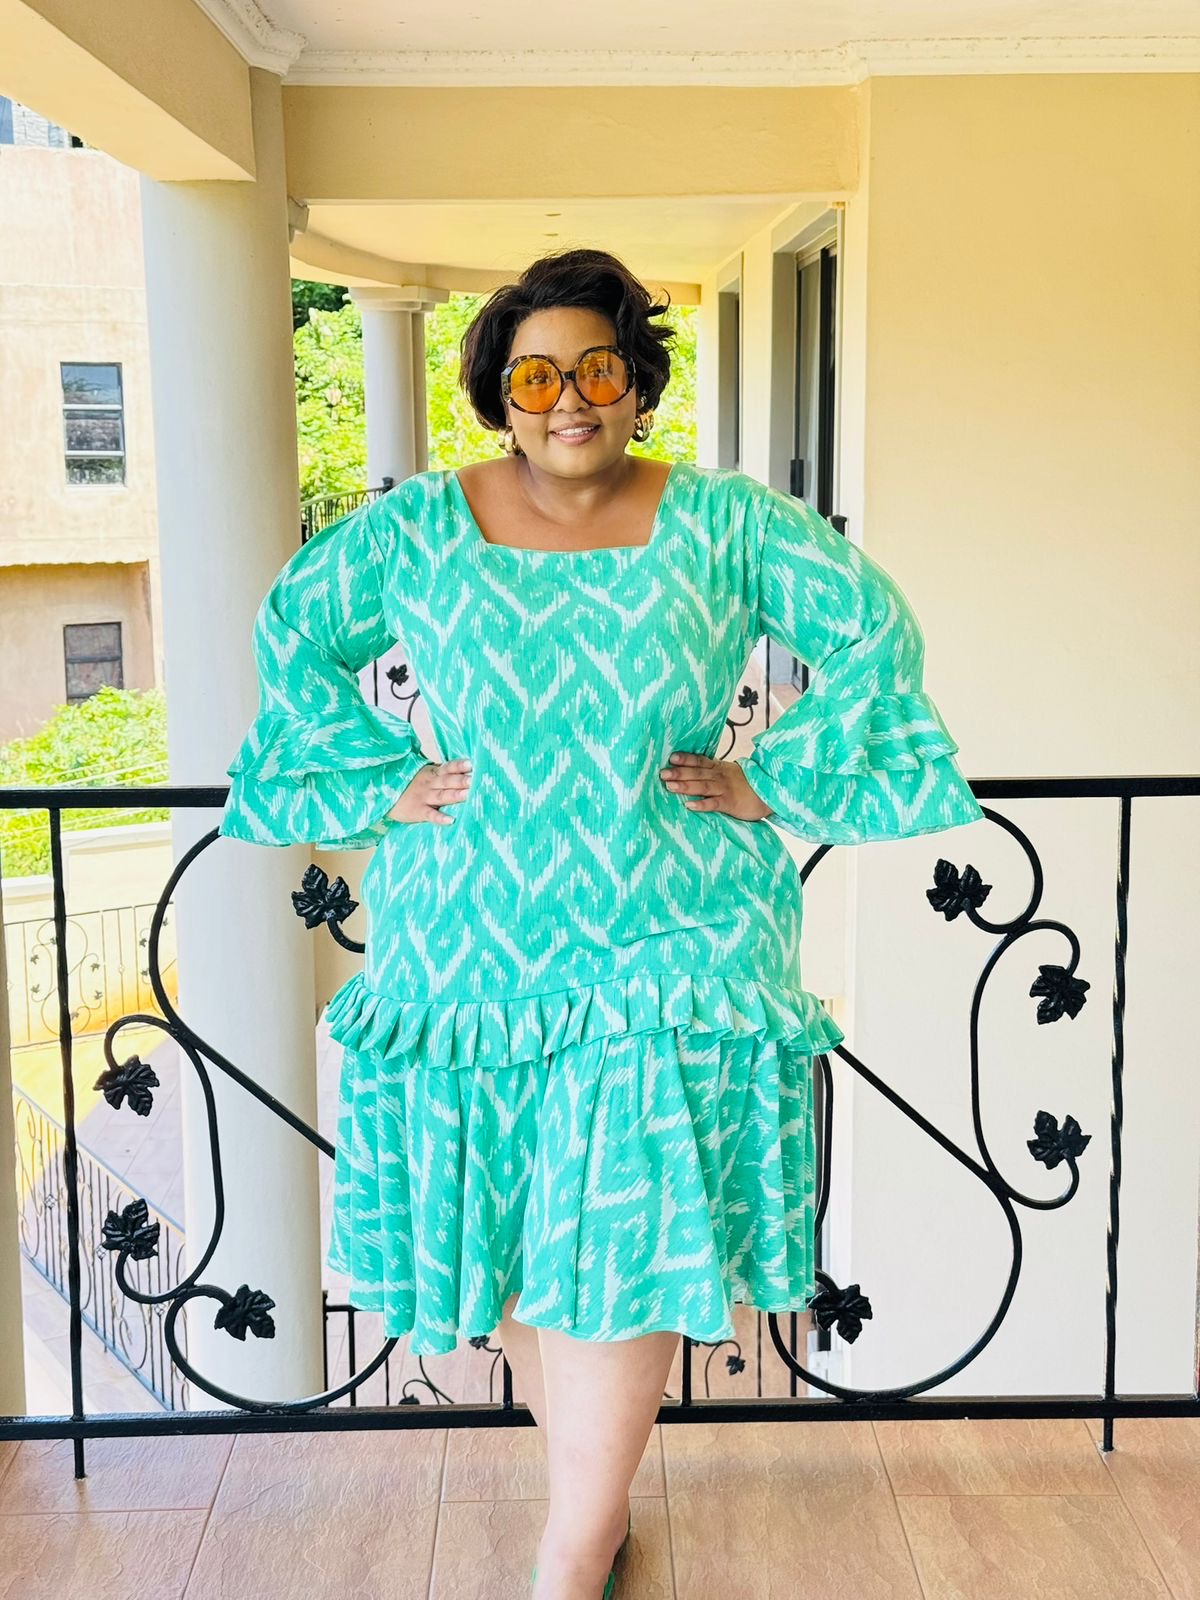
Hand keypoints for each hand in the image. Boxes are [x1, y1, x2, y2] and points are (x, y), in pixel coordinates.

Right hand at [386, 758, 471, 825]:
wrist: (383, 793)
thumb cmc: (409, 783)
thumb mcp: (423, 772)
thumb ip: (440, 770)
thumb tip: (462, 765)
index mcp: (432, 773)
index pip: (448, 767)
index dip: (458, 766)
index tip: (471, 764)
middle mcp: (430, 784)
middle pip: (448, 781)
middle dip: (461, 780)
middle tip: (475, 780)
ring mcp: (423, 797)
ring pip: (442, 796)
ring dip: (455, 795)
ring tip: (468, 795)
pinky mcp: (417, 811)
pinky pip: (430, 814)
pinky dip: (440, 817)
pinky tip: (451, 820)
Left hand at [658, 750, 772, 821]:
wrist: (769, 791)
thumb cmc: (746, 784)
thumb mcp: (729, 772)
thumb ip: (712, 771)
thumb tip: (693, 770)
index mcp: (718, 768)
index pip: (699, 761)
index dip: (686, 759)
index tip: (671, 758)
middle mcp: (720, 776)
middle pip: (697, 773)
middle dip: (679, 773)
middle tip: (662, 773)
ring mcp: (725, 789)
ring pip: (703, 786)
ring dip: (686, 786)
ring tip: (670, 787)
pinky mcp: (730, 803)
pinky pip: (714, 804)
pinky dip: (702, 804)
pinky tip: (690, 806)